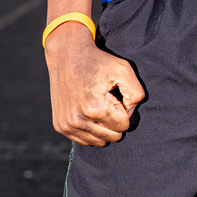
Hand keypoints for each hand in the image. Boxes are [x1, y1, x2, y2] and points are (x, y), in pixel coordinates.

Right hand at [46, 26, 145, 145]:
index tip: (113, 96)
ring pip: (99, 141)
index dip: (123, 110)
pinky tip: (86, 111)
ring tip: (95, 105)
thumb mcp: (123, 70)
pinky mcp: (60, 126)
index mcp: (93, 108)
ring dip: (102, 126)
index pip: (123, 125)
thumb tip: (130, 114)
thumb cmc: (97, 62)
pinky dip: (90, 129)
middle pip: (112, 137)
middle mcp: (77, 120)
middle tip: (105, 100)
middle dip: (113, 120)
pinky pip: (85, 140)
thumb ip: (136, 93)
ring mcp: (67, 125)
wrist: (67, 55)